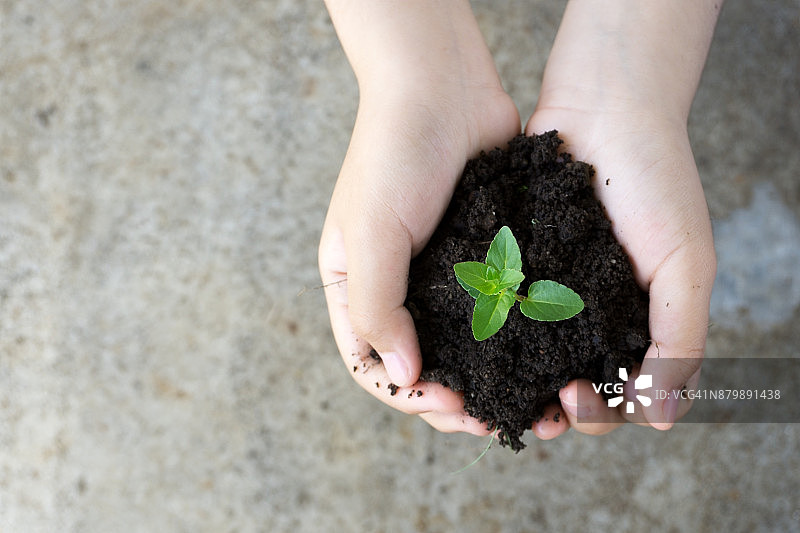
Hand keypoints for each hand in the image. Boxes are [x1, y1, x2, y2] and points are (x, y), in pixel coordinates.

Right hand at [319, 0, 520, 434]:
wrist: (442, 86)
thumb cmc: (392, 154)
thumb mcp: (369, 233)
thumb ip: (378, 307)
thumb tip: (405, 377)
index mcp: (354, 287)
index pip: (372, 365)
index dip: (410, 396)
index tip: (453, 404)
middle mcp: (397, 288)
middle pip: (422, 365)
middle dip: (457, 402)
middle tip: (499, 422)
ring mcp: (442, 276)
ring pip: (464, 347)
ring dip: (493, 380)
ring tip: (531, 406)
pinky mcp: (483, 258)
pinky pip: (497, 312)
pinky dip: (515, 340)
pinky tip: (543, 358)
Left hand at [524, 0, 719, 434]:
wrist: (604, 108)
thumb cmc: (656, 181)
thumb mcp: (685, 262)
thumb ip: (680, 339)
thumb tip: (663, 418)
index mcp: (636, 319)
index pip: (619, 390)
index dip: (599, 410)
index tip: (571, 403)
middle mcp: (590, 310)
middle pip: (567, 379)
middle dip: (548, 405)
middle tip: (528, 412)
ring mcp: (549, 287)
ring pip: (528, 352)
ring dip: (514, 379)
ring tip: (493, 390)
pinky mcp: (514, 260)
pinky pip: (498, 305)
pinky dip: (490, 330)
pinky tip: (471, 344)